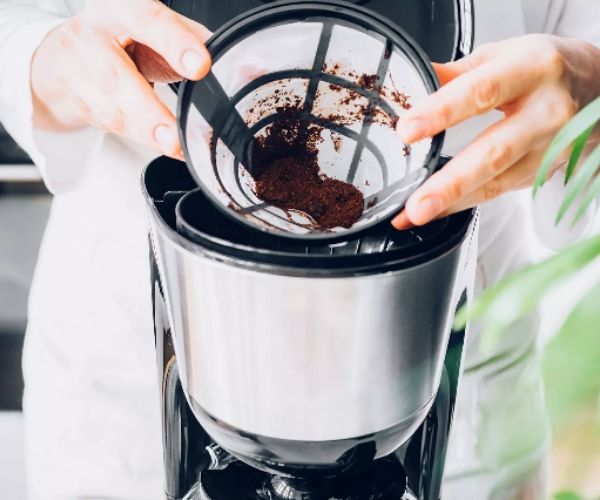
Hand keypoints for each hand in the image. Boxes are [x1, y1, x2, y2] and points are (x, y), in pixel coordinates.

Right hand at [31, 0, 211, 158]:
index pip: (148, 19)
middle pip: (116, 75)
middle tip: (175, 135)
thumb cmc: (120, 41)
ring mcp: (77, 72)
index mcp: (121, 9)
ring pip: (111, 109)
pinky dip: (140, 138)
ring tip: (173, 146)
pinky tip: (162, 145)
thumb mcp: (155, 30)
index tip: (200, 65)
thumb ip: (195, 44)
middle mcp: (92, 36)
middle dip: (148, 110)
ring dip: (145, 132)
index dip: (174, 42)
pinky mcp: (74, 103)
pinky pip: (108, 124)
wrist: (61, 58)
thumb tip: (245, 69)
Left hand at [392, 34, 599, 228]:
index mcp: (532, 70)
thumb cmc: (544, 68)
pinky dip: (463, 203)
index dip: (443, 112)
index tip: (408, 130)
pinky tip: (437, 210)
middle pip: (494, 151)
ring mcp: (549, 148)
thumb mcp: (504, 55)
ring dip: (452, 202)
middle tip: (417, 203)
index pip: (482, 92)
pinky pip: (498, 191)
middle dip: (451, 182)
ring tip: (415, 214)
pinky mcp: (543, 172)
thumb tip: (411, 82)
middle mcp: (546, 111)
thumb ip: (457, 73)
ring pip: (497, 181)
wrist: (597, 86)